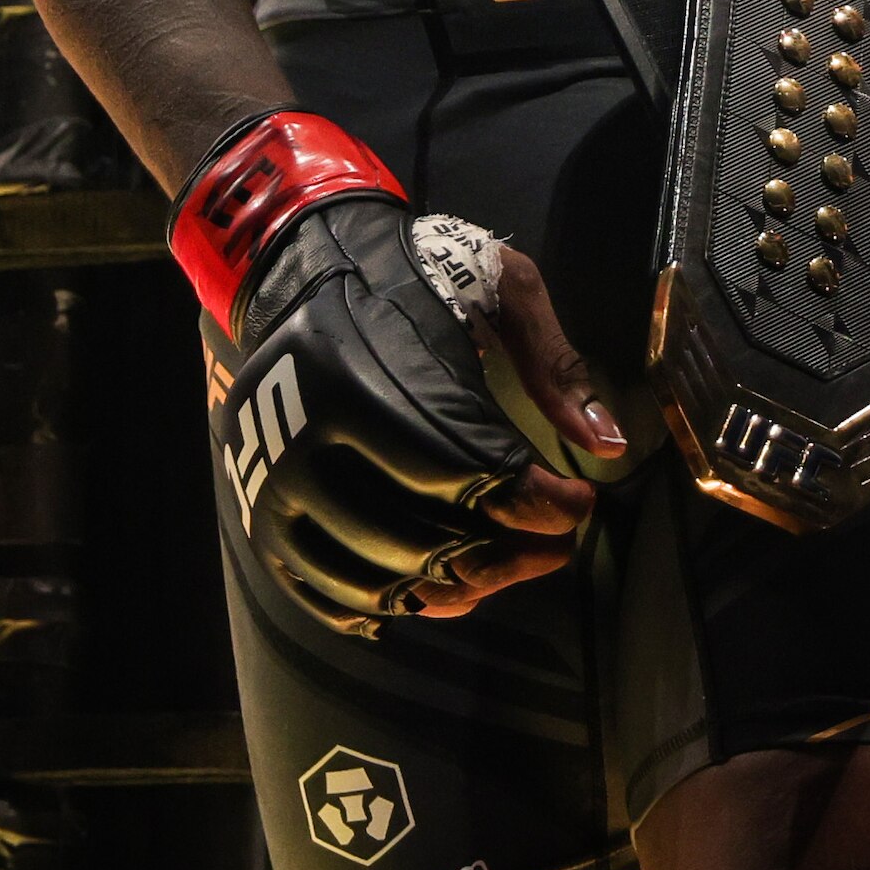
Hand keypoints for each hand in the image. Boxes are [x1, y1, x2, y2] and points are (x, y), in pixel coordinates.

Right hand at [219, 197, 624, 633]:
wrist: (309, 264)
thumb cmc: (415, 273)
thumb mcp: (499, 286)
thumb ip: (555, 363)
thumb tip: (608, 445)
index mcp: (365, 373)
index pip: (470, 472)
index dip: (539, 505)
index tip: (578, 503)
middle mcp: (306, 438)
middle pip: (427, 539)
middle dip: (510, 556)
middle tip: (555, 547)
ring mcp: (274, 486)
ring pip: (382, 581)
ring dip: (463, 589)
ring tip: (508, 566)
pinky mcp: (261, 516)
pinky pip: (329, 594)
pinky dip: (395, 605)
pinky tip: (442, 587)